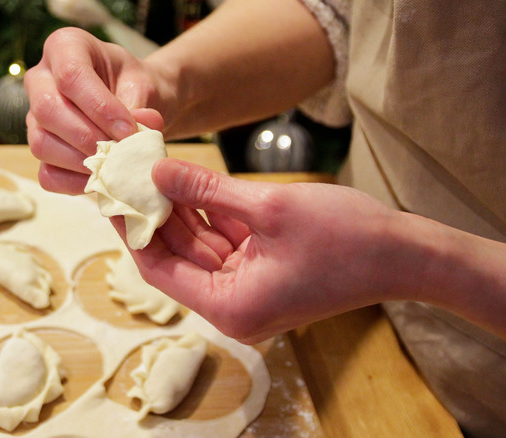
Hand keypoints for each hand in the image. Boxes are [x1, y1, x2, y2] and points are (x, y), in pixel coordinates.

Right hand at [24, 27, 165, 194]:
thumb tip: (136, 135)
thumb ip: (140, 106)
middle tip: (120, 151)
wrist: (134, 108)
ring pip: (41, 144)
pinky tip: (102, 178)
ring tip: (115, 165)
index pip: (71, 76)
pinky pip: (47, 174)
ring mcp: (34, 117)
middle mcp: (40, 79)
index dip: (100, 108)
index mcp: (65, 47)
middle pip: (48, 110)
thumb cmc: (136, 88)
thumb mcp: (144, 86)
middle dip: (88, 137)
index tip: (129, 130)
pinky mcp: (41, 149)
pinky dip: (76, 183)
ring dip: (82, 162)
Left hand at [120, 159, 405, 343]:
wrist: (407, 254)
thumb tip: (158, 170)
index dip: (132, 230)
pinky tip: (188, 183)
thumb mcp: (267, 206)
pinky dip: (208, 217)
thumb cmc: (347, 236)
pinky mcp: (262, 276)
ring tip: (154, 172)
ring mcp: (248, 293)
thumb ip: (206, 189)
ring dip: (180, 212)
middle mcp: (233, 308)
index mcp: (229, 307)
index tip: (113, 195)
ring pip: (198, 249)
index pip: (158, 269)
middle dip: (155, 216)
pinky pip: (223, 245)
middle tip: (130, 176)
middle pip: (176, 259)